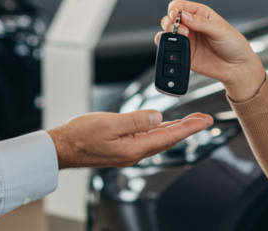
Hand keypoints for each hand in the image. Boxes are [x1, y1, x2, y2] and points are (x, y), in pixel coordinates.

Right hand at [48, 110, 212, 168]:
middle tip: (205, 120)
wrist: (62, 147)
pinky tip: (163, 124)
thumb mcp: (109, 124)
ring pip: (158, 138)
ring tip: (190, 121)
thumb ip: (135, 120)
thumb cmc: (80, 136)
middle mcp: (135, 152)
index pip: (169, 136)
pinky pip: (147, 137)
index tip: (205, 121)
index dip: (189, 127)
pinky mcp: (122, 146)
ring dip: (176, 129)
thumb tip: (158, 116)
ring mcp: (129, 150)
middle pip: (168, 138)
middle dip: (188, 128)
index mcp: (134, 148)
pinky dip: (159, 129)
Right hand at [157, 0, 265, 101]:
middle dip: (171, 22)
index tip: (175, 15)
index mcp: (201, 14)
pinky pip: (168, 48)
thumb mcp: (221, 29)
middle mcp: (191, 25)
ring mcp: (187, 39)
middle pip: (170, 17)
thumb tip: (184, 16)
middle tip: (182, 30)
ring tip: (182, 37)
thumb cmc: (234, 45)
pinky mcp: (184, 53)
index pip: (180, 5)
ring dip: (167, 32)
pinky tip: (174, 47)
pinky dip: (165, 46)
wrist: (237, 67)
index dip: (174, 8)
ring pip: (166, 31)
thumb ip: (201, 22)